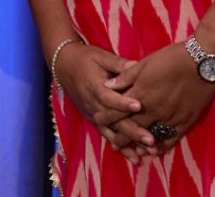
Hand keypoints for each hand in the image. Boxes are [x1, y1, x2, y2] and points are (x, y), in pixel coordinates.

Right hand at [55, 42, 144, 163]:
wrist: (64, 65)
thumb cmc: (85, 58)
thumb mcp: (100, 56)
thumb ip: (118, 63)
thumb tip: (137, 65)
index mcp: (94, 86)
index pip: (108, 97)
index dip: (123, 102)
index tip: (139, 105)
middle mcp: (92, 103)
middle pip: (113, 120)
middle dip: (132, 130)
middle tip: (150, 139)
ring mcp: (92, 113)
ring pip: (111, 131)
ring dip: (128, 143)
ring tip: (145, 153)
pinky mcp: (93, 119)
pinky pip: (106, 134)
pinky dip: (119, 146)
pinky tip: (133, 157)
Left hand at [102, 43, 214, 157]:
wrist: (201, 63)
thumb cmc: (171, 59)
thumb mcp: (144, 63)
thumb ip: (126, 76)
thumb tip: (109, 85)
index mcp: (141, 92)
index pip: (120, 109)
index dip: (108, 116)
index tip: (98, 120)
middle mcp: (154, 108)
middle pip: (134, 125)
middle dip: (122, 135)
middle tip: (114, 144)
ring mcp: (170, 116)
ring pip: (152, 135)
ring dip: (142, 143)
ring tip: (134, 151)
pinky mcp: (186, 121)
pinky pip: (171, 138)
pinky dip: (162, 145)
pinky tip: (157, 149)